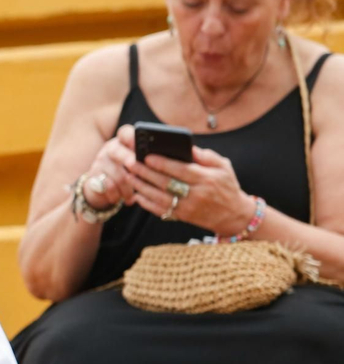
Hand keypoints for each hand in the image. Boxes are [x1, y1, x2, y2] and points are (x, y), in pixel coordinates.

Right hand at [79, 125, 141, 208]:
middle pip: (116, 150)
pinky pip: (108, 186)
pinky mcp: (93, 177)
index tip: (140, 145)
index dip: (131, 137)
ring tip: (134, 196)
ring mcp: (100, 162)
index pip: (125, 133)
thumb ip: (149, 158)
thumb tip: (171, 160)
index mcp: (123, 142)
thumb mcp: (138, 163)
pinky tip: (126, 200)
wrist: (102, 188)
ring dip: (128, 188)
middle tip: (134, 165)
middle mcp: (110, 149)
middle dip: (127, 158)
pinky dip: (119, 196)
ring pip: (116, 173)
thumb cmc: (129, 173)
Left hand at [126, 143, 255, 235]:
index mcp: (207, 178)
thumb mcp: (223, 167)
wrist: (234, 215)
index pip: (181, 170)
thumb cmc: (227, 186)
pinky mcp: (182, 217)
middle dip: (146, 173)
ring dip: (142, 187)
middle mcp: (197, 194)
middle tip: (131, 163)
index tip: (147, 156)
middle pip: (166, 182)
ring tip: (129, 176)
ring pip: (160, 197)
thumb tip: (187, 146)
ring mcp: (188, 207)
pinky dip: (147, 203)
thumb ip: (205, 156)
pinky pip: (160, 210)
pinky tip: (137, 195)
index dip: (163, 163)